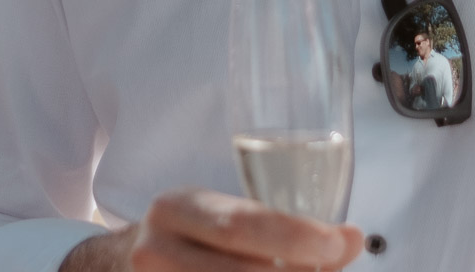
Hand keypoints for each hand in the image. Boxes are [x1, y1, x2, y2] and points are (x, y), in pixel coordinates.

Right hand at [62, 189, 363, 270]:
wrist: (122, 263)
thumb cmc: (193, 236)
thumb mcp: (224, 217)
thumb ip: (286, 229)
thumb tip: (351, 239)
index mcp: (177, 207)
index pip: (239, 223)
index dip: (292, 236)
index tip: (336, 242)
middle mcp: (156, 249)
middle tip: (329, 270)